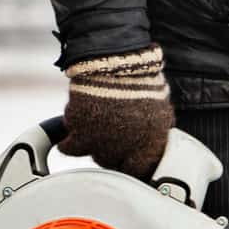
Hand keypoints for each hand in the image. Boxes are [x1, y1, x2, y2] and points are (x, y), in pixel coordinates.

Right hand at [59, 45, 174, 180]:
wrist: (113, 59)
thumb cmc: (138, 79)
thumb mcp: (160, 109)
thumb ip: (157, 132)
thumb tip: (155, 145)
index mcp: (150, 144)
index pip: (140, 169)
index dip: (131, 163)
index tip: (125, 157)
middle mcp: (127, 148)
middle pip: (113, 163)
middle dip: (109, 150)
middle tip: (107, 132)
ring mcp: (102, 142)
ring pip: (92, 155)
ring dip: (90, 142)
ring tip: (93, 121)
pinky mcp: (79, 133)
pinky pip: (68, 147)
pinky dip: (68, 139)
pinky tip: (75, 124)